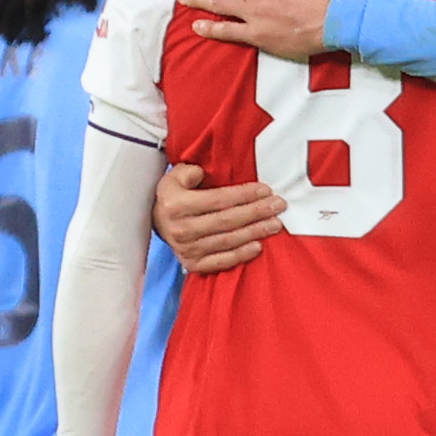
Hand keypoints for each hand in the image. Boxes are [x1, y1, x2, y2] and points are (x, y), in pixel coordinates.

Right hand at [155, 162, 284, 274]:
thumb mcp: (174, 177)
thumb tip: (202, 173)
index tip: (265, 190)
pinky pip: (221, 261)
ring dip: (255, 232)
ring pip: (228, 241)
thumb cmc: (173, 197)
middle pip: (227, 220)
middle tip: (278, 206)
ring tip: (275, 224)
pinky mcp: (192, 264)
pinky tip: (258, 246)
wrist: (157, 223)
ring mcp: (187, 249)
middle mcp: (181, 229)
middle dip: (256, 212)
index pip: (218, 200)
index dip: (244, 195)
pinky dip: (241, 255)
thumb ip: (189, 171)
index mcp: (177, 205)